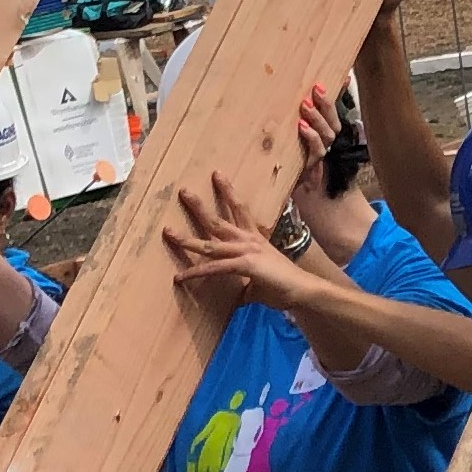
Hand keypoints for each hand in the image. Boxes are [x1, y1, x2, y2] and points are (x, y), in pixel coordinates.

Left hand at [165, 173, 316, 309]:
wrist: (304, 291)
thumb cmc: (285, 286)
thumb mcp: (260, 282)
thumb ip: (246, 286)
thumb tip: (240, 296)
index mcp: (255, 239)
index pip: (240, 210)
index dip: (228, 192)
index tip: (218, 175)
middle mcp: (249, 241)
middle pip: (220, 219)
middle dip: (200, 205)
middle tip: (183, 191)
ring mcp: (246, 251)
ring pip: (210, 242)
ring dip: (187, 237)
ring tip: (168, 231)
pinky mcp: (245, 265)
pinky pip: (215, 268)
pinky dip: (196, 272)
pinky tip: (180, 277)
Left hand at [293, 84, 337, 197]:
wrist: (284, 188)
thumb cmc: (285, 157)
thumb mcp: (287, 133)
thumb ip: (294, 117)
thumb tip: (287, 100)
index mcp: (322, 131)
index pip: (334, 109)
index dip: (342, 93)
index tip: (346, 76)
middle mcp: (324, 141)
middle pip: (333, 121)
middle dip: (327, 105)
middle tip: (317, 88)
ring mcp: (318, 153)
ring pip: (327, 134)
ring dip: (318, 119)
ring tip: (305, 106)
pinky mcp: (310, 164)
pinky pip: (315, 150)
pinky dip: (311, 137)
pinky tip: (302, 127)